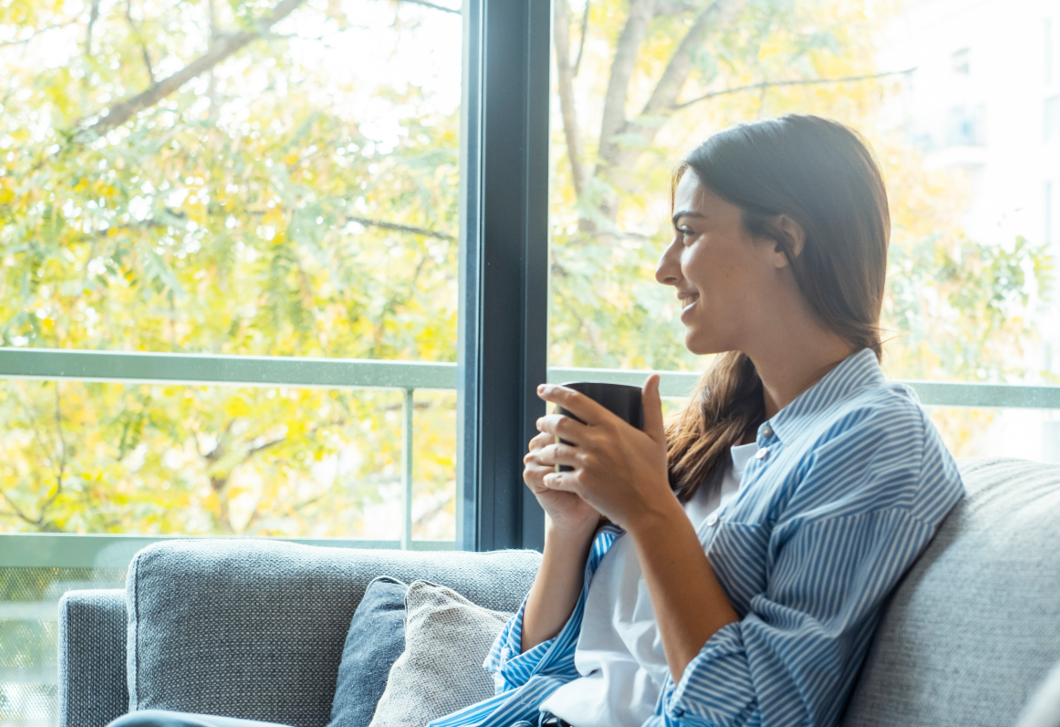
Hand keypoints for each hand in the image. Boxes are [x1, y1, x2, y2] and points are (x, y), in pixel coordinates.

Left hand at [533, 376, 673, 531]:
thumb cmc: (653, 472)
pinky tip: (549, 475)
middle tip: (540, 423)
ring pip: (552, 449)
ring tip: (540, 448)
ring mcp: (588, 463)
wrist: (650, 508)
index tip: (542, 390)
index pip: (576, 401)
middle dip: (544, 421)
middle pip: (558, 423)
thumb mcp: (656, 435)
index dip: (555, 392)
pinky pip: (555, 475)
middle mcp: (597, 441)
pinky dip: (549, 474)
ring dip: (542, 448)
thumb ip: (651, 404)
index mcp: (611, 425)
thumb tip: (654, 377)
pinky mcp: (582, 484)